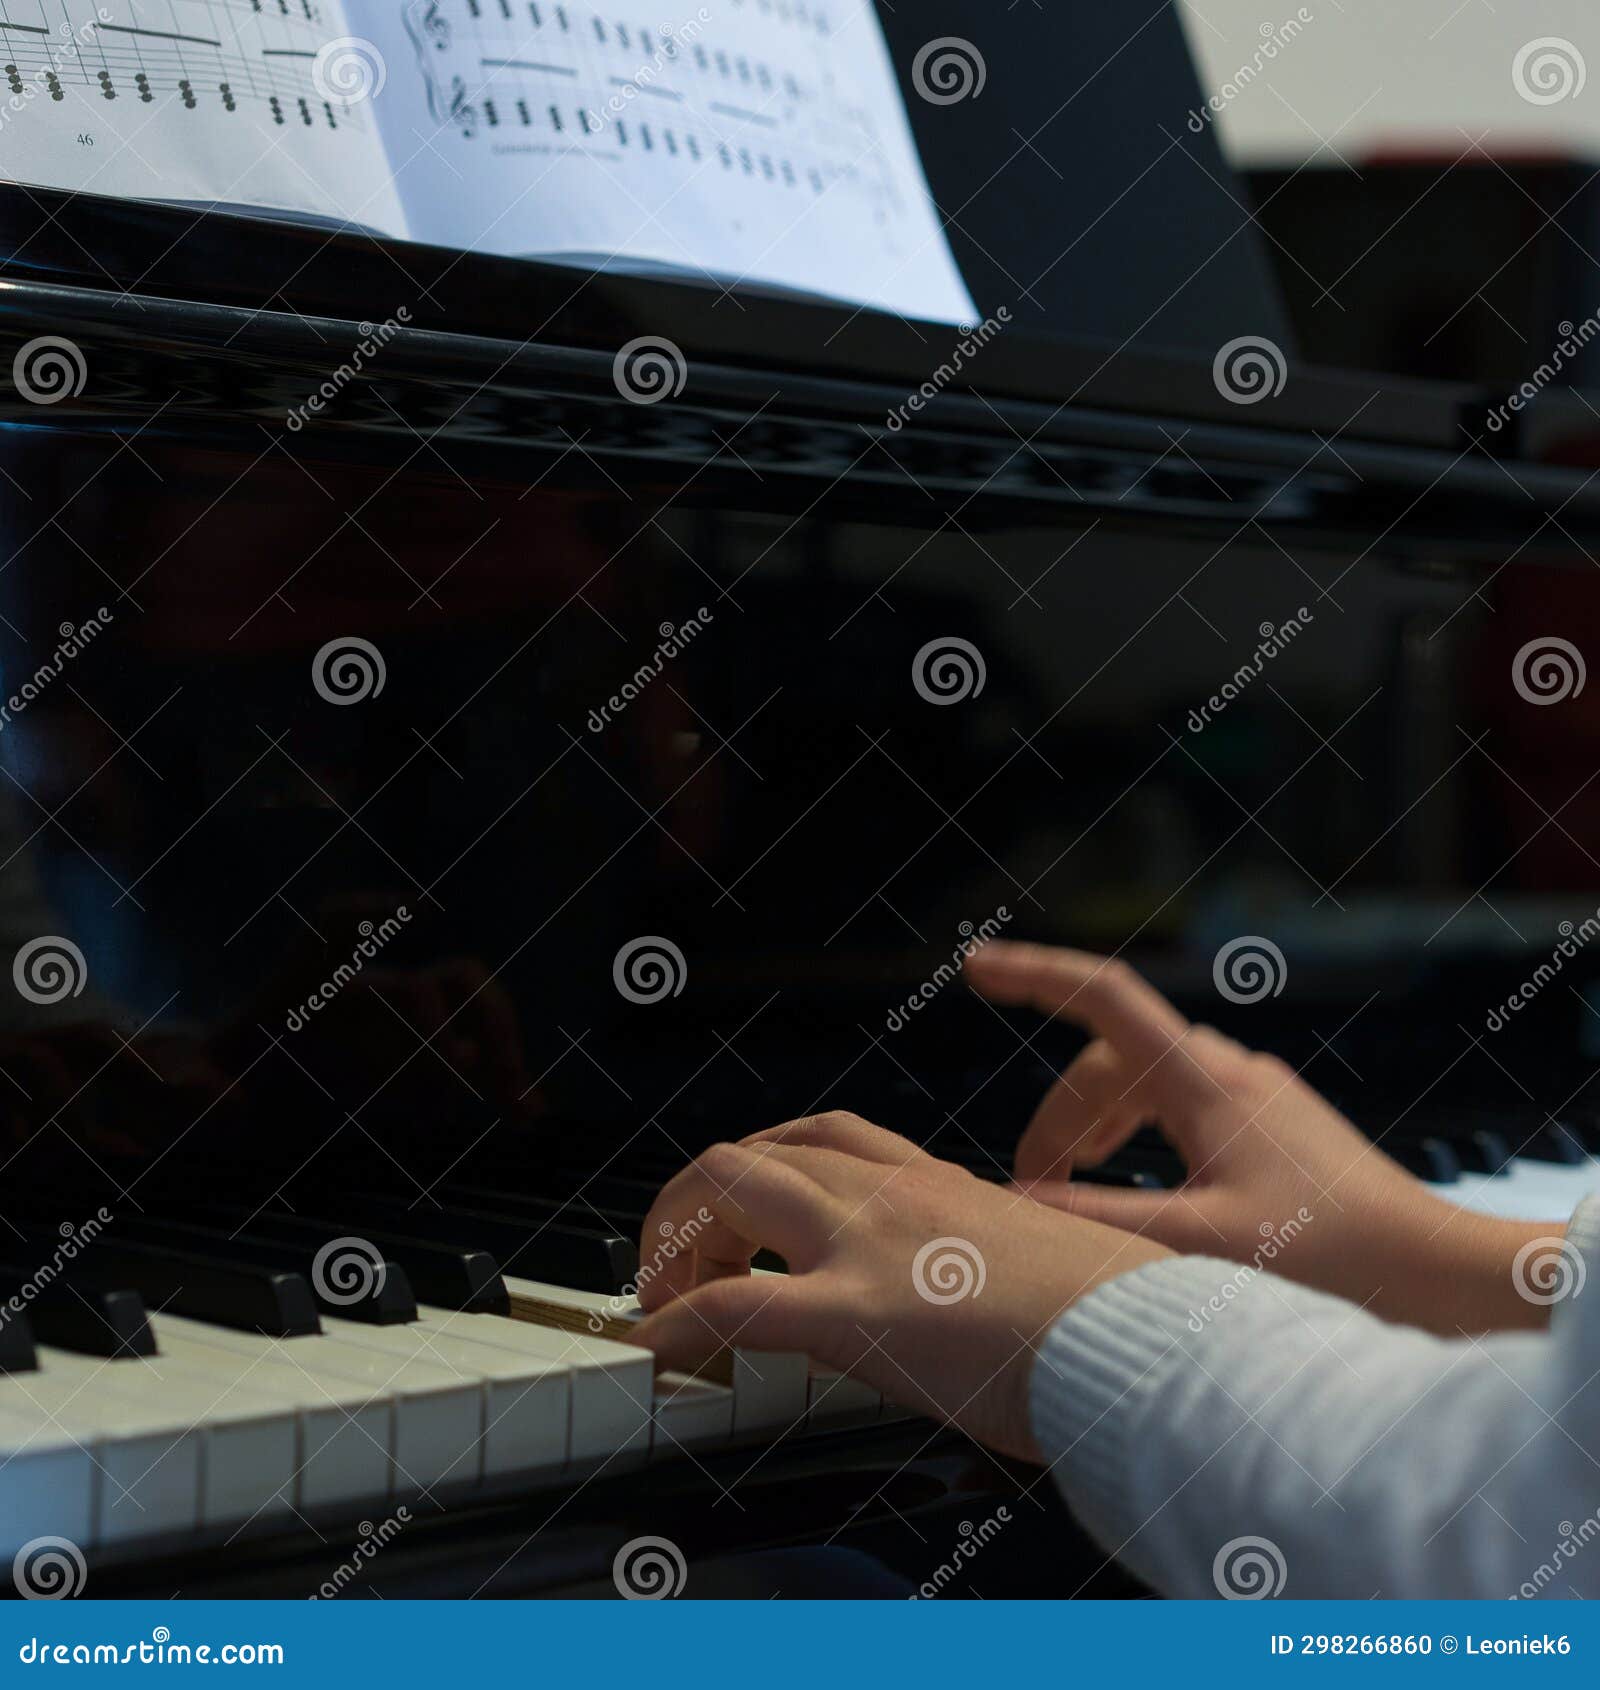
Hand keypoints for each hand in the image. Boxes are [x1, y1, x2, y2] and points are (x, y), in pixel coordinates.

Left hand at [629, 1112, 1169, 1460]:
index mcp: (931, 1183)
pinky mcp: (862, 1313)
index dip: (761, 1171)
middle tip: (681, 1263)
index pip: (821, 1138)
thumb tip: (956, 1298)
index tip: (741, 1218)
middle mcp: (890, 1193)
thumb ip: (975, 1261)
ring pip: (728, 1189)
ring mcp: (870, 1245)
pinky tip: (656, 1347)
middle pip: (752, 1153)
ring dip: (675, 1240)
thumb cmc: (1112, 1314)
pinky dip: (678, 1322)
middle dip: (693, 1202)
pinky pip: (735, 1304)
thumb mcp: (1029, 1261)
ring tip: (667, 1296)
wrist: (1150, 1341)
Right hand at [965, 940, 1559, 1334]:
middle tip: (1028, 1188)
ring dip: (1095, 1127)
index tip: (975, 966)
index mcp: (1205, 1083)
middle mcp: (1229, 1072)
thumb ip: (1102, 1222)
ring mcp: (1255, 1094)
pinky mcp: (1273, 1124)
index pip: (1103, 997)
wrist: (1438, 1272)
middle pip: (1109, 1061)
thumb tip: (1021, 1202)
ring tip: (1069, 1188)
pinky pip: (1179, 1105)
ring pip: (1143, 1082)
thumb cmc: (1335, 1259)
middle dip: (1057, 1118)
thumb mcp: (1199, 1246)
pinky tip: (1134, 1187)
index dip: (1032, 975)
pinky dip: (1135, 1136)